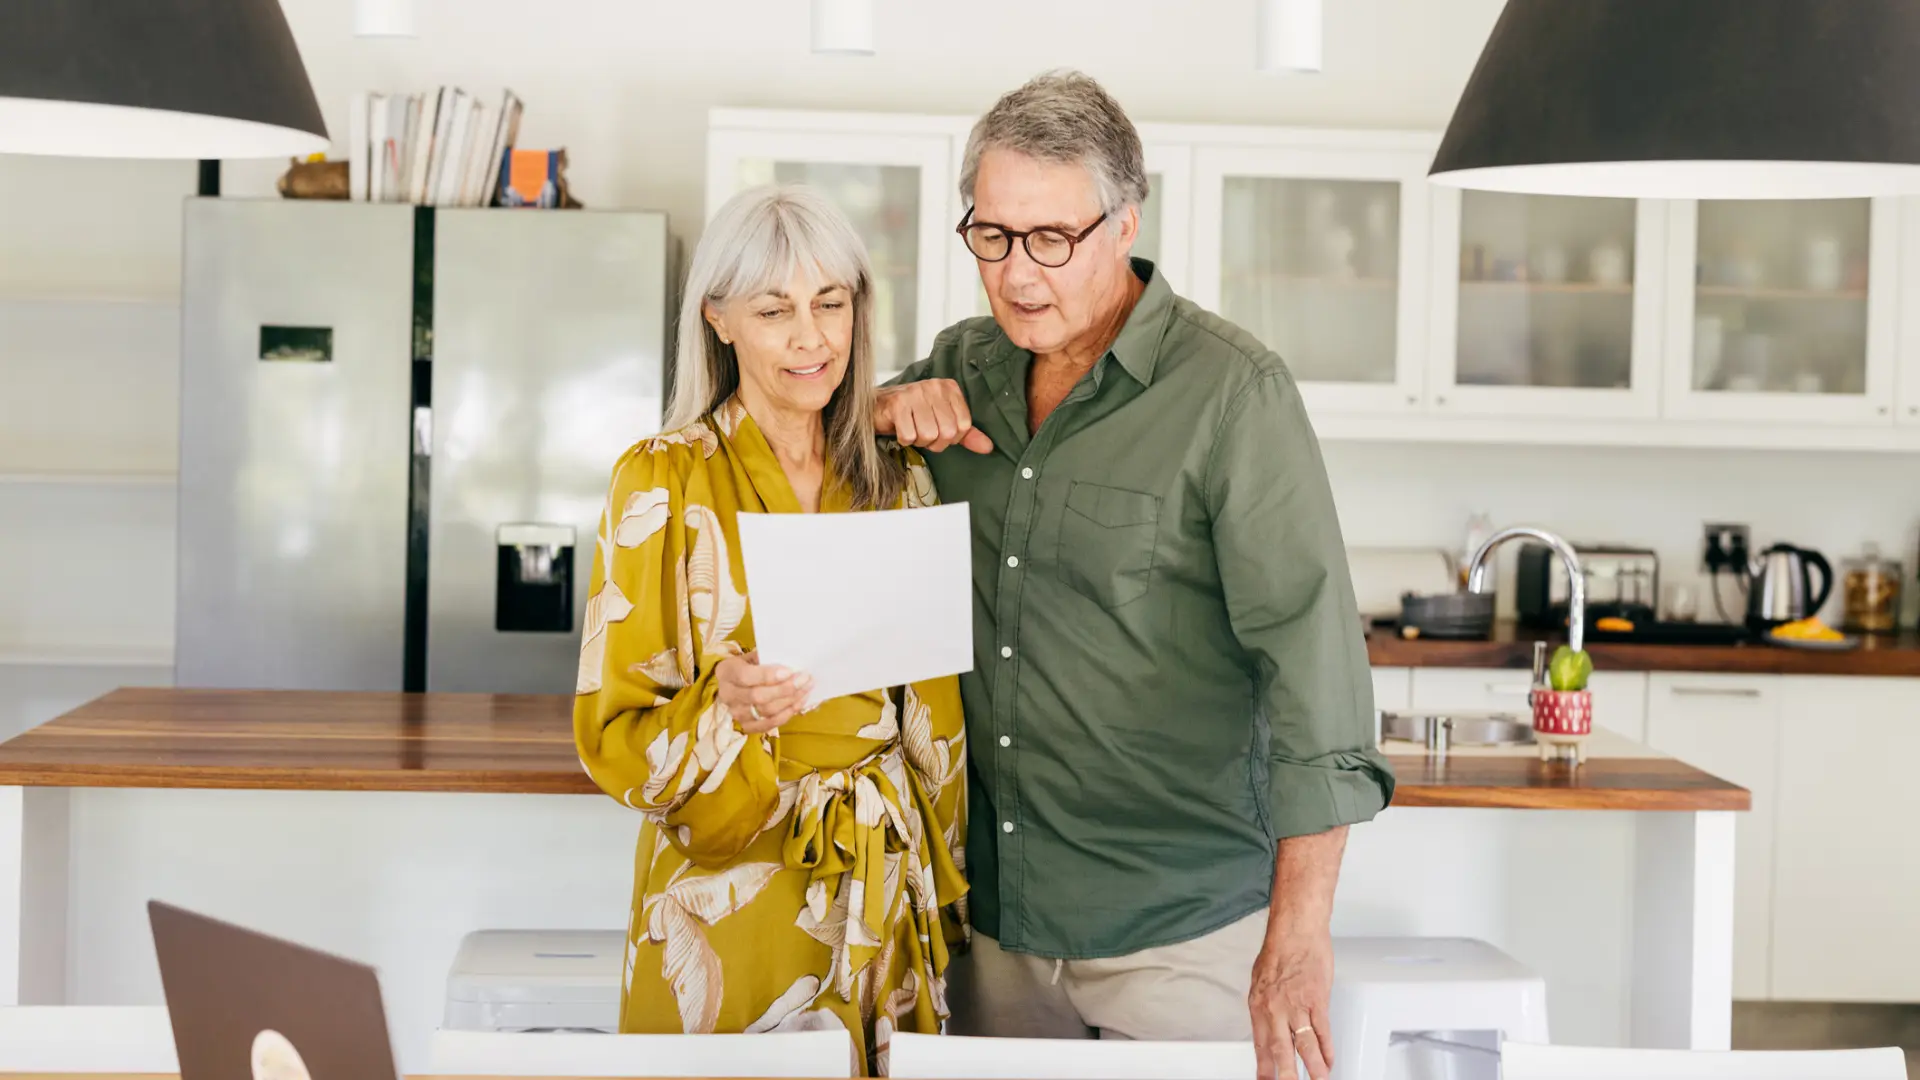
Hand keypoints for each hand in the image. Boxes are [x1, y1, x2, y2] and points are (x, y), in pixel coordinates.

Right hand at [715, 651, 812, 733]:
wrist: (730, 685)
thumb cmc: (745, 667)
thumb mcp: (750, 657)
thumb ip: (765, 658)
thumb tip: (790, 662)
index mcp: (727, 673)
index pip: (746, 677)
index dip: (768, 675)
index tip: (789, 671)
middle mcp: (729, 695)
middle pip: (758, 697)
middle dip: (785, 689)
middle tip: (805, 679)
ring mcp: (737, 713)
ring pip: (767, 711)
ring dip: (791, 700)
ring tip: (807, 689)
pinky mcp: (747, 726)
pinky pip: (770, 724)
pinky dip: (788, 714)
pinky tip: (800, 702)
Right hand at [876, 380, 992, 453]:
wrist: (877, 407)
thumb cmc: (912, 414)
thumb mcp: (943, 421)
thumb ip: (966, 434)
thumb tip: (988, 448)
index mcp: (949, 388)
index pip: (964, 425)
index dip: (951, 438)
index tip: (937, 430)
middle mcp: (934, 387)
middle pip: (947, 432)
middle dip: (934, 442)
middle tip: (922, 433)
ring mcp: (915, 393)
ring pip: (928, 435)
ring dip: (918, 440)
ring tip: (911, 429)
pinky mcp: (897, 404)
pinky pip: (909, 436)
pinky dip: (904, 439)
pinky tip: (900, 428)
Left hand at [1250, 929, 1334, 1079]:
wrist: (1296, 930)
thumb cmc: (1279, 951)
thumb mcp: (1260, 981)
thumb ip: (1265, 1007)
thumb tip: (1267, 1028)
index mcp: (1259, 1005)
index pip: (1260, 1044)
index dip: (1264, 1067)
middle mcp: (1275, 1008)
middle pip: (1281, 1049)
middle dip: (1285, 1074)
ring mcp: (1297, 1005)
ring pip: (1305, 1044)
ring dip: (1313, 1067)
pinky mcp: (1317, 999)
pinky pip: (1323, 1030)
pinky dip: (1327, 1048)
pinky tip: (1329, 1060)